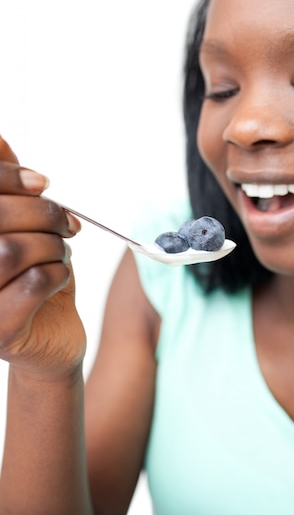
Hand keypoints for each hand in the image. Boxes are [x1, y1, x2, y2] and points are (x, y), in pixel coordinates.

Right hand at [0, 137, 85, 377]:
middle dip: (44, 214)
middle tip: (66, 224)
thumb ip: (6, 188)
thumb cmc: (33, 278)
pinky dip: (58, 273)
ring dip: (52, 246)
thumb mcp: (23, 227)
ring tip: (61, 253)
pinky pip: (34, 283)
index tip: (42, 182)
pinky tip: (59, 278)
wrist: (51, 338)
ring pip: (13, 250)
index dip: (8, 177)